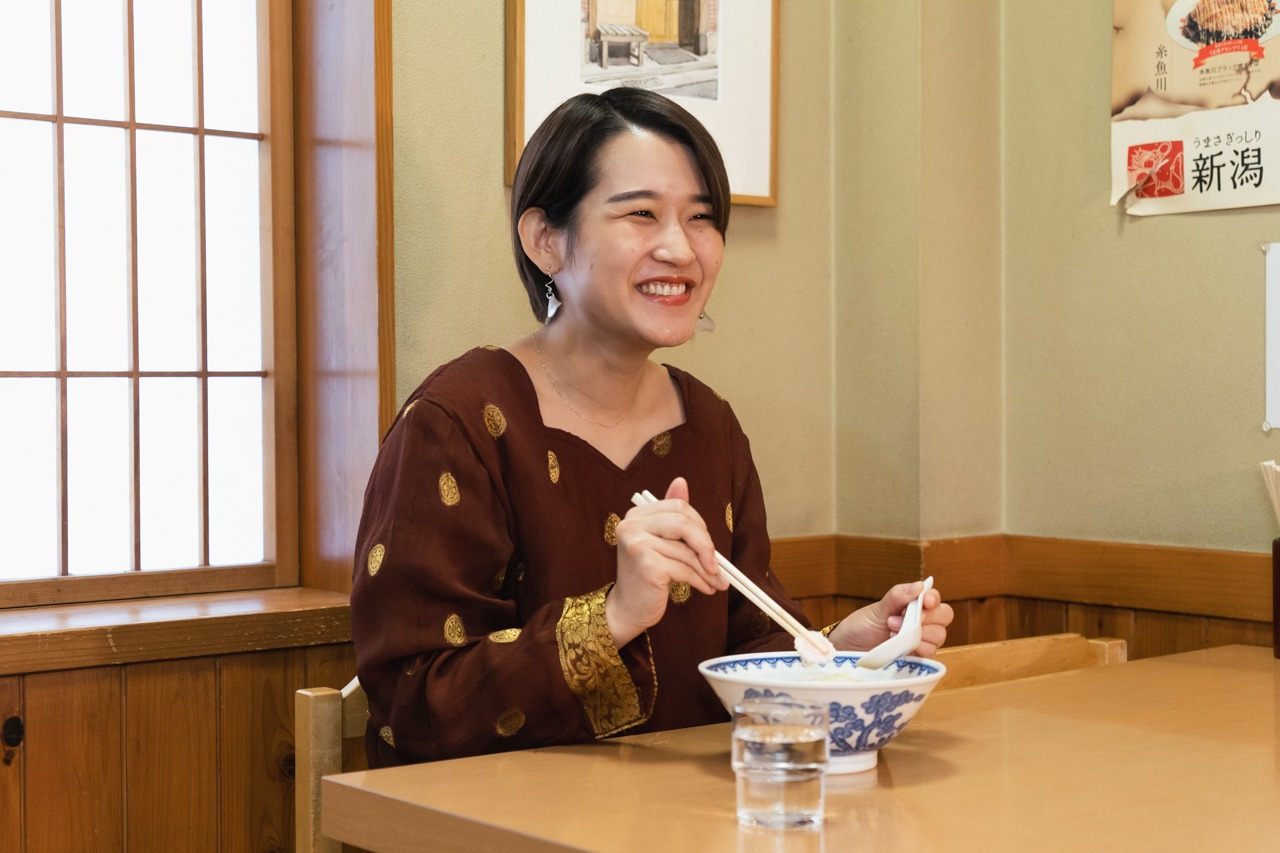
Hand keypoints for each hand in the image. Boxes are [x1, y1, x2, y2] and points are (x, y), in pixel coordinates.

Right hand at [606, 477, 728, 646]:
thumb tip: (681, 482)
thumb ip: (672, 515)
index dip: (699, 526)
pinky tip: (706, 588)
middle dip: (706, 545)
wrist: (628, 609)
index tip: (707, 545)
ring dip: (707, 570)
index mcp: (636, 515)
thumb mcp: (662, 543)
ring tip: (715, 581)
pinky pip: (685, 569)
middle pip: (684, 523)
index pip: (679, 507)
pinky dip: (700, 581)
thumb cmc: (648, 576)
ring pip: (687, 551)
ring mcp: (637, 544)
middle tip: (716, 565)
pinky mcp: (646, 564)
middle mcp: (631, 525)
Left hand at [827, 580, 953, 657]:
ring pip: (939, 636)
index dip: (934, 598)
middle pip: (944, 616)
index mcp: (915, 605)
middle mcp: (923, 622)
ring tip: (892, 631)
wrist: (850, 647)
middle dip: (927, 617)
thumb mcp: (879, 608)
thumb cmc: (865, 625)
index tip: (925, 601)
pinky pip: (930, 653)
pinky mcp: (917, 657)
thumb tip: (920, 586)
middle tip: (902, 618)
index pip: (935, 599)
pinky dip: (918, 648)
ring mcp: (921, 640)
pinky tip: (900, 645)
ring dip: (918, 633)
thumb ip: (899, 596)